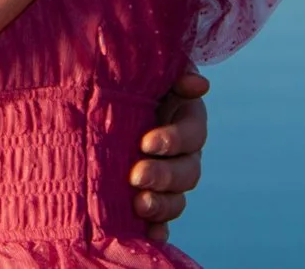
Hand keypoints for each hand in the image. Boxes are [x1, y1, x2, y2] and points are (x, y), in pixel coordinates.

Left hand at [129, 71, 208, 240]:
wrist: (105, 99)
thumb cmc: (128, 78)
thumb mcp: (149, 71)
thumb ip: (173, 72)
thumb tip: (199, 85)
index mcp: (187, 119)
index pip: (192, 134)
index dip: (173, 140)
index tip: (146, 142)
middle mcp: (184, 154)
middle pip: (187, 172)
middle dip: (163, 176)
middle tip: (135, 176)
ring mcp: (170, 180)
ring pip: (177, 200)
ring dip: (162, 205)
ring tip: (139, 205)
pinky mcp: (153, 197)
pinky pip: (162, 220)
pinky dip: (158, 229)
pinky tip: (149, 233)